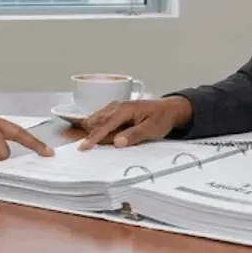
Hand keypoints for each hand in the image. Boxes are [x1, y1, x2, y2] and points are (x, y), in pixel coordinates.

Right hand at [78, 96, 192, 149]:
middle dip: (93, 134)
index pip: (105, 125)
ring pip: (97, 120)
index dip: (94, 137)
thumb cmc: (161, 118)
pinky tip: (109, 135)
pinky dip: (100, 128)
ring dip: (96, 131)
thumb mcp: (152, 129)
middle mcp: (116, 105)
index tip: (83, 147)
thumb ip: (134, 135)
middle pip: (96, 121)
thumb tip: (117, 142)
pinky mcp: (114, 110)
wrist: (167, 109)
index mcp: (124, 109)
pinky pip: (101, 119)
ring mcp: (113, 106)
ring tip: (107, 139)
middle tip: (98, 146)